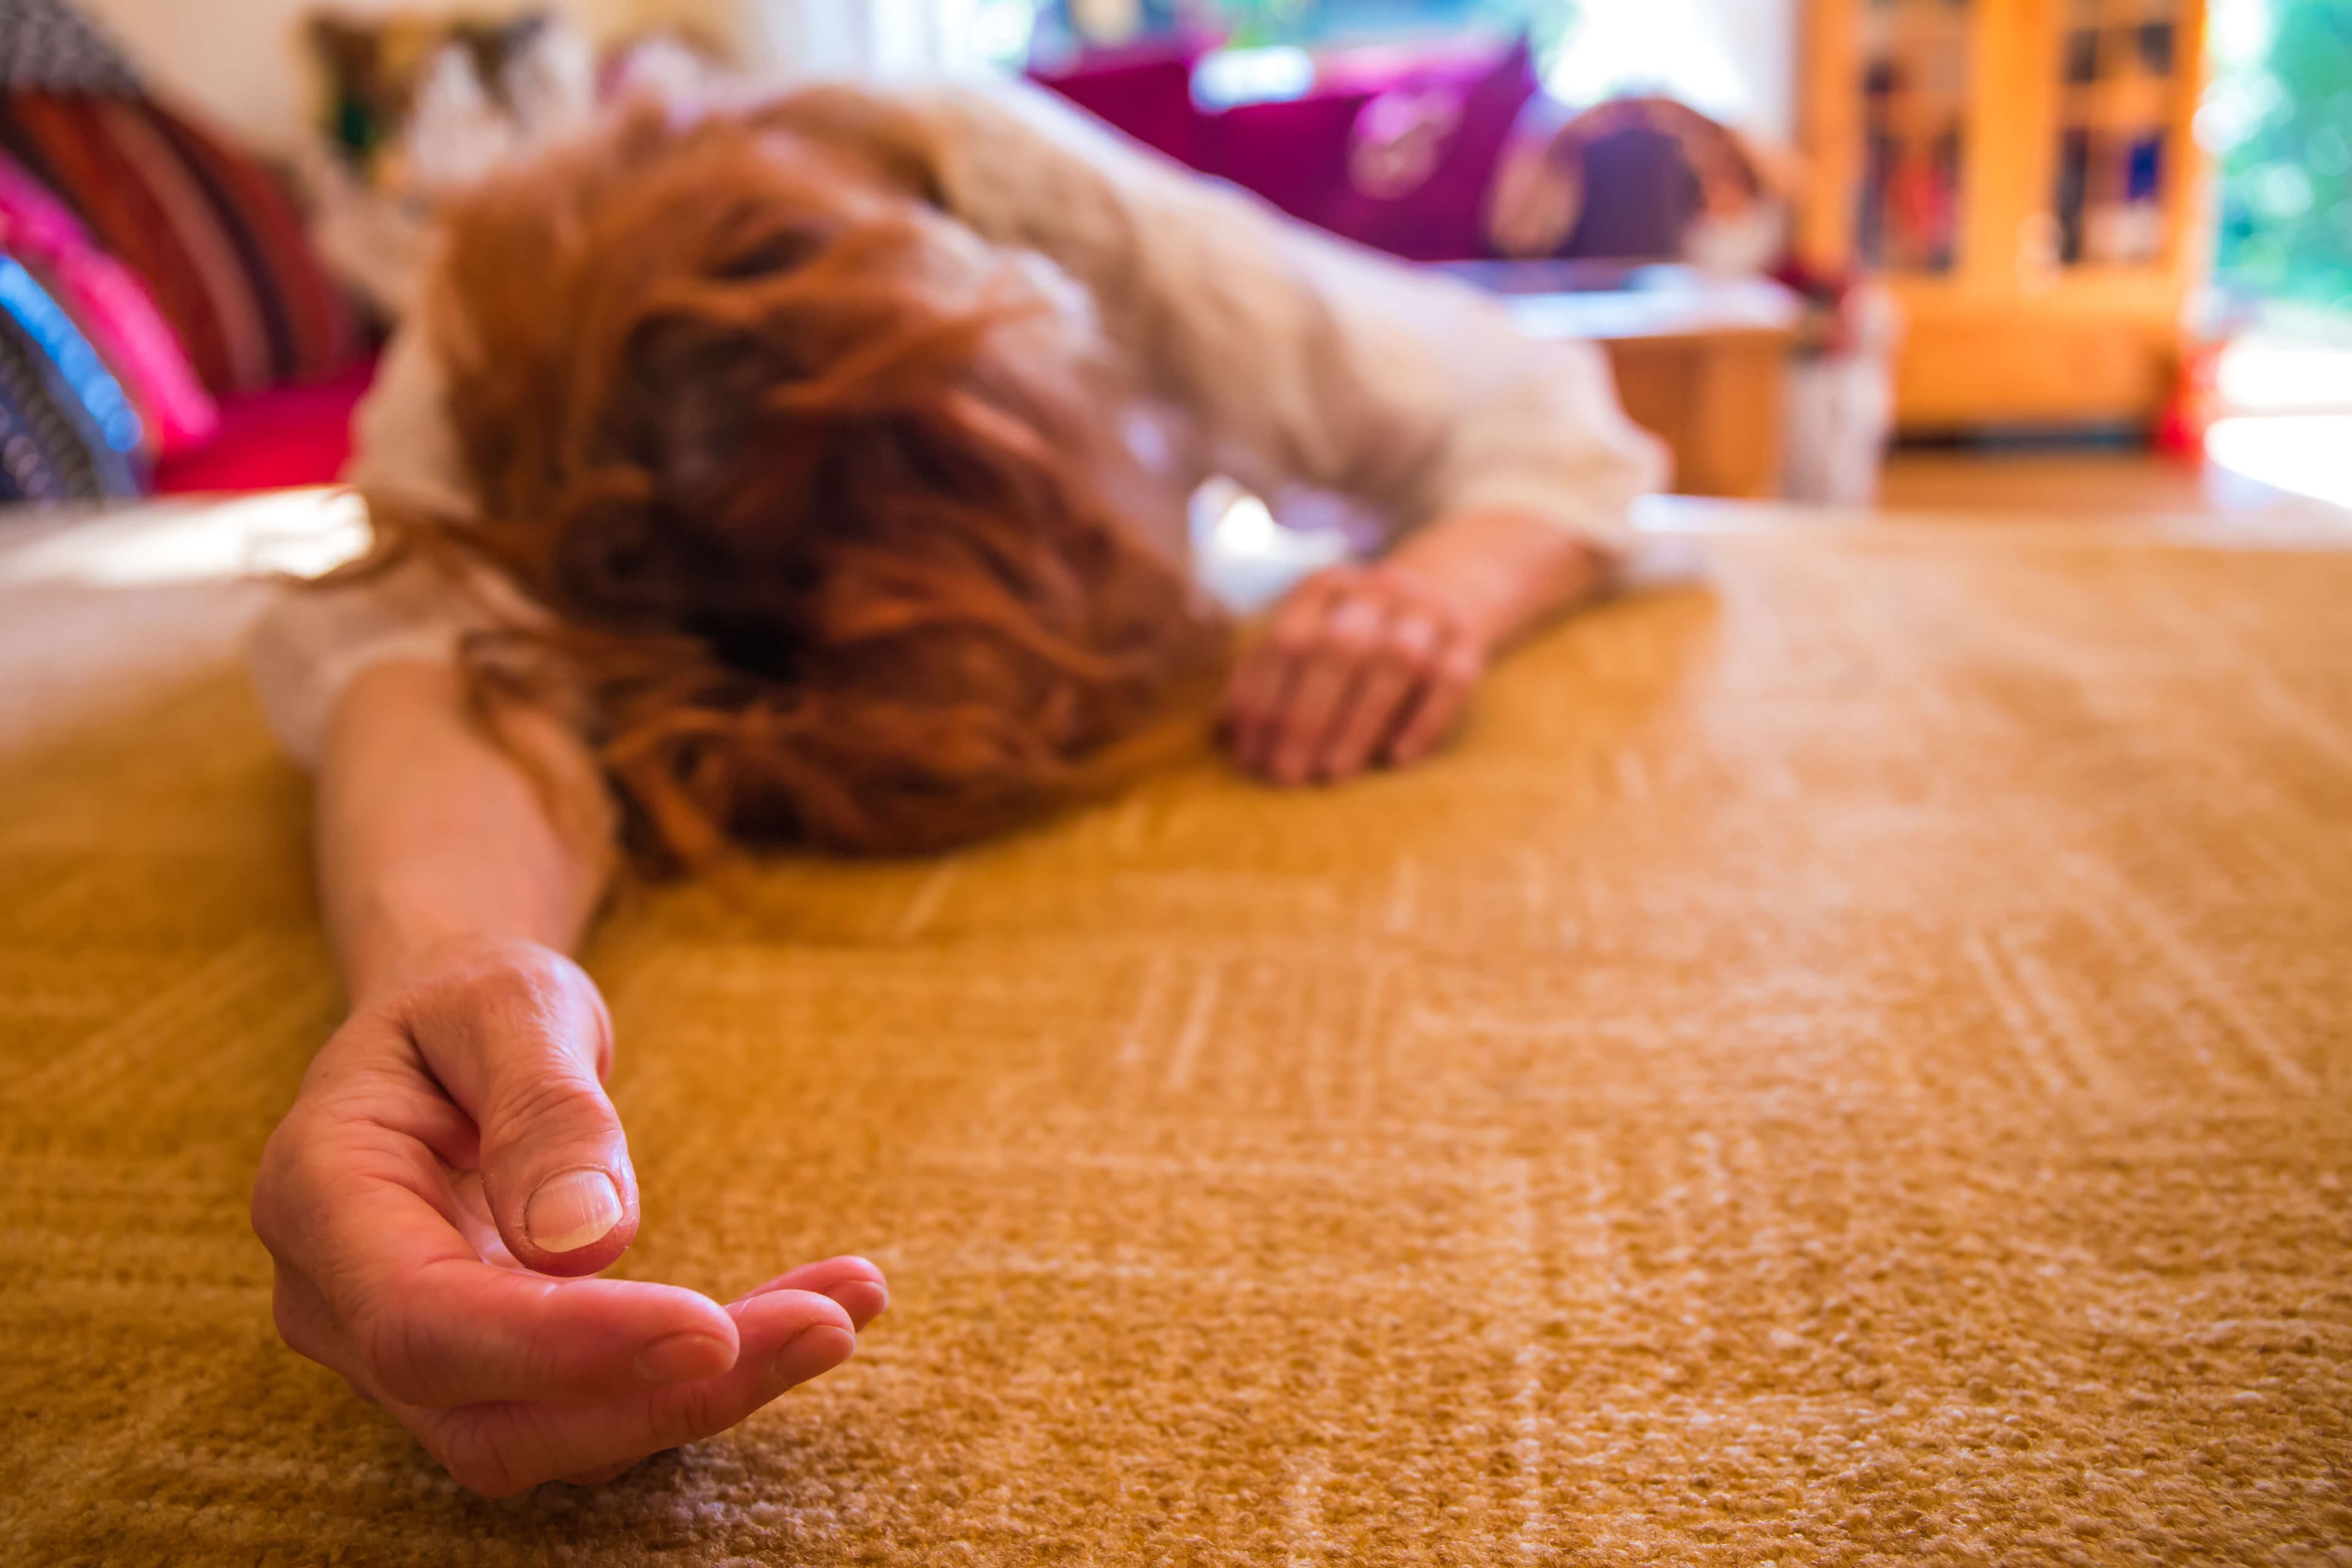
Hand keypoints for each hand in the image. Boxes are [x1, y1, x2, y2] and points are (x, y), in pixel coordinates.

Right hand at [251, 936, 887, 1496]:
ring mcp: (410, 1359)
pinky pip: (601, 1408)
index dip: (567, 1347)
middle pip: (497, 1416)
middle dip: (668, 1394)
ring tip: (845, 1308)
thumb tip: (586, 1243)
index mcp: (320, 1199)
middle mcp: (343, 1307)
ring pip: (560, 1436)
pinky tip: (815, 1314)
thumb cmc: (471, 1004)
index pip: (426, 1322)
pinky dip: (710, 1375)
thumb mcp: (507, 1005)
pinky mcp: (492, 1379)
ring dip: (712, 1393)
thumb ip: (541, 1111)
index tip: (710, 1327)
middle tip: (826, 1326)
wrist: (453, 1034)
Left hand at [1220, 562, 1487, 786]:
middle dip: (1306, 716)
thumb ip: (1268, 675)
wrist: (1448, 587)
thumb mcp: (1309, 636)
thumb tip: (1221, 732)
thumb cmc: (1355, 633)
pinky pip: (1452, 678)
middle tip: (1284, 774)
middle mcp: (1377, 589)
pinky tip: (1396, 759)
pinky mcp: (1470, 638)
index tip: (1247, 753)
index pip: (1286, 640)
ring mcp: (1428, 610)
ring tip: (1332, 773)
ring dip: (1360, 721)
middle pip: (1338, 648)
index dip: (1262, 698)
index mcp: (1325, 587)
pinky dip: (1424, 720)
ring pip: (1397, 661)